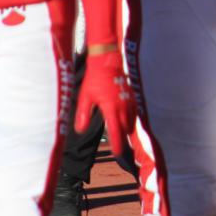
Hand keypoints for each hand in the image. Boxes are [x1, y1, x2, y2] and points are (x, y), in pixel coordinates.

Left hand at [76, 49, 135, 167]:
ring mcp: (129, 101)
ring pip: (132, 121)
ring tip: (123, 137)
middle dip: (123, 139)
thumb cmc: (94, 79)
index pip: (116, 131)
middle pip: (126, 129)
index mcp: (111, 108)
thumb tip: (80, 130)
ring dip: (127, 130)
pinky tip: (127, 122)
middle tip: (120, 149)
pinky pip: (135, 113)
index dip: (117, 144)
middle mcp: (122, 106)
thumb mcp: (85, 97)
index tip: (117, 154)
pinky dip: (131, 120)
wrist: (107, 62)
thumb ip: (83, 115)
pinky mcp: (132, 96)